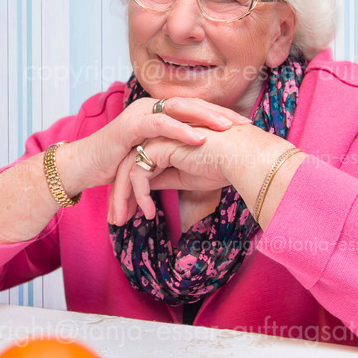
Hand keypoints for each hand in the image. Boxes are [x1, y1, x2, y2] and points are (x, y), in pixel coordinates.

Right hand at [63, 97, 249, 194]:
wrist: (83, 168)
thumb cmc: (118, 164)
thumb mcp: (152, 157)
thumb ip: (173, 154)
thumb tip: (203, 164)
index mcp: (159, 113)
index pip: (196, 110)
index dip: (220, 116)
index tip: (245, 126)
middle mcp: (151, 108)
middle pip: (193, 104)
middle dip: (220, 113)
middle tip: (245, 123)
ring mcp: (140, 114)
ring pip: (179, 110)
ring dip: (206, 118)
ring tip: (228, 128)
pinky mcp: (130, 126)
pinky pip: (159, 124)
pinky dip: (180, 130)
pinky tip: (198, 139)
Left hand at [107, 125, 291, 224]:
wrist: (242, 158)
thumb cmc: (224, 167)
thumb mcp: (187, 177)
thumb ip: (165, 177)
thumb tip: (147, 188)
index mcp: (167, 142)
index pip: (140, 166)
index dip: (132, 191)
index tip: (129, 214)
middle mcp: (160, 137)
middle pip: (129, 166)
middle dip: (120, 195)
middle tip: (116, 219)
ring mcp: (159, 138)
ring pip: (128, 170)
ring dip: (123, 197)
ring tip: (122, 220)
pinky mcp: (160, 146)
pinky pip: (139, 174)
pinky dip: (139, 195)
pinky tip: (149, 212)